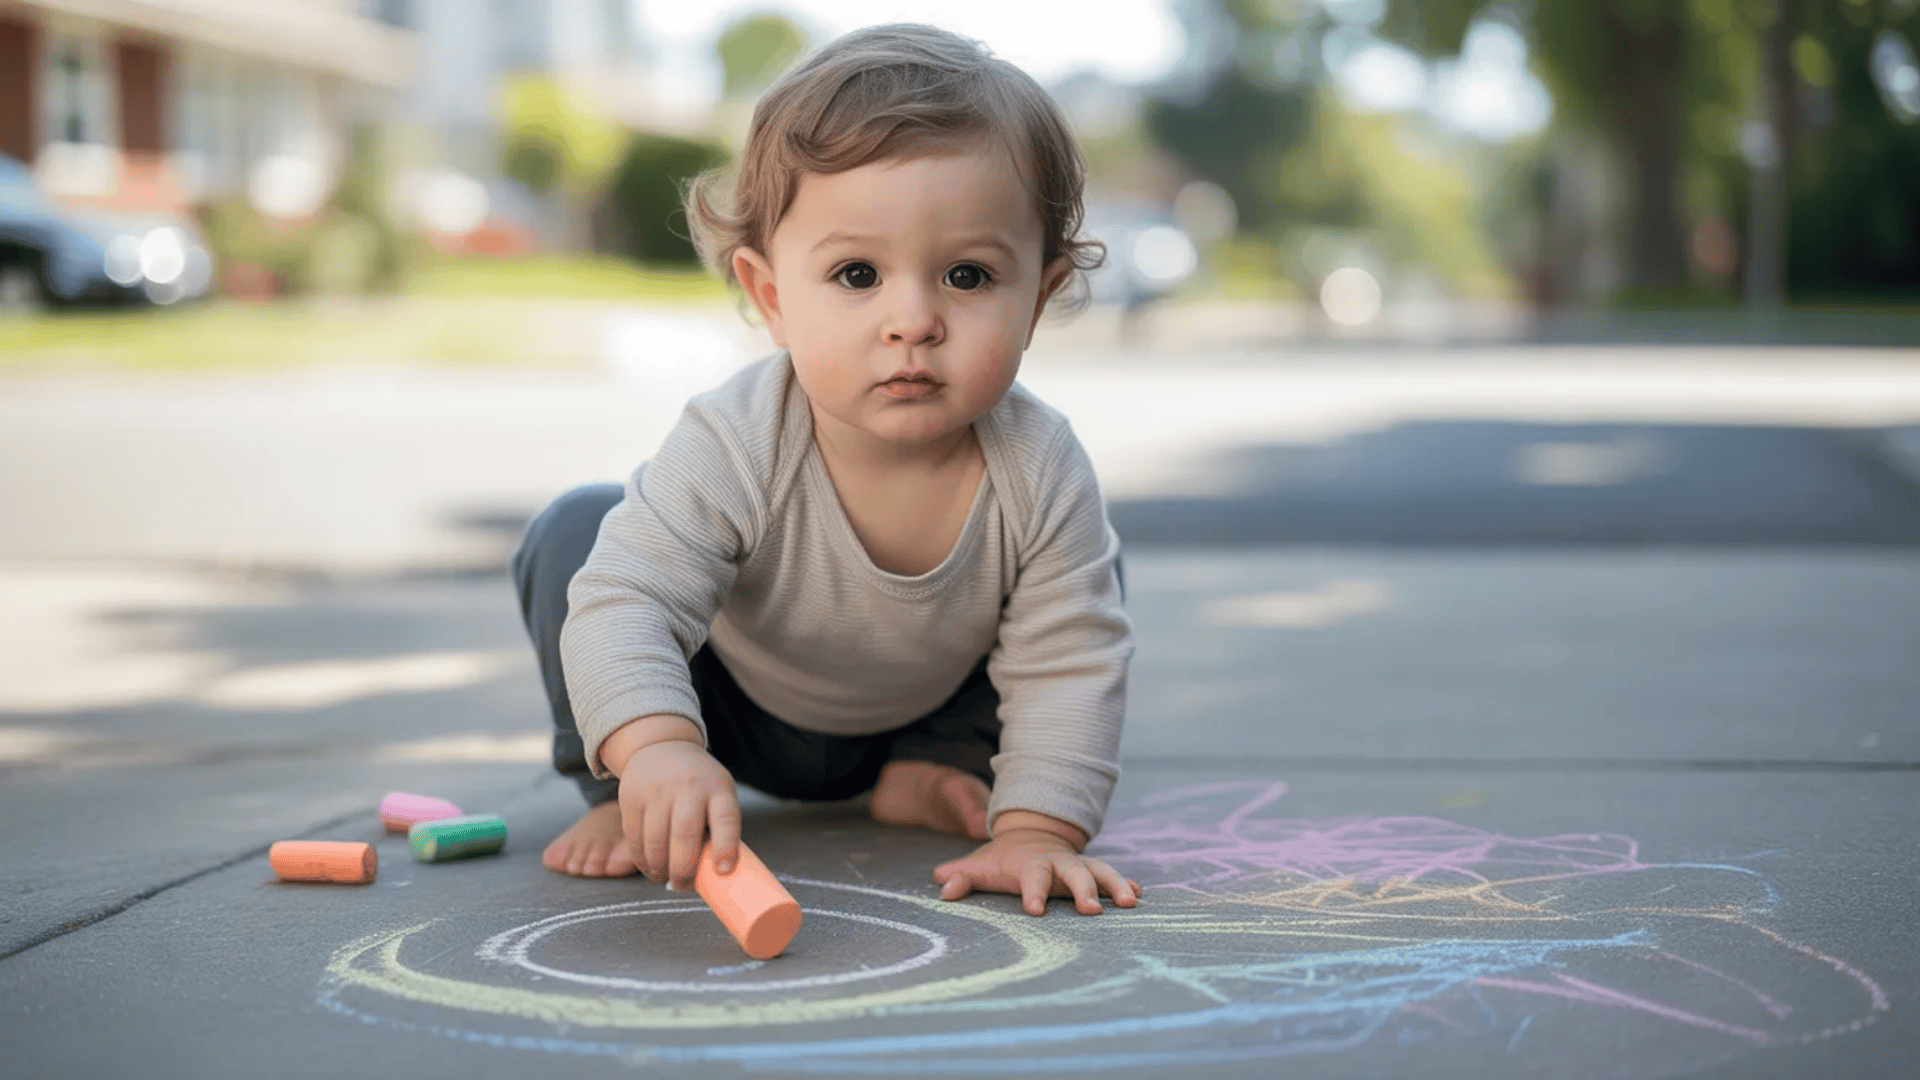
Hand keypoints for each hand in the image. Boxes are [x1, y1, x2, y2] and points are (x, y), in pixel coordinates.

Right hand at [604, 717, 740, 890]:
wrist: (661, 747)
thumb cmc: (698, 782)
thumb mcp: (718, 792)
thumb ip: (719, 827)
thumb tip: (717, 875)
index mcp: (718, 787)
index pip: (726, 818)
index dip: (726, 847)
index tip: (723, 870)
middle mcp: (688, 786)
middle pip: (685, 835)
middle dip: (683, 870)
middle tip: (683, 884)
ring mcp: (657, 789)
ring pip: (655, 841)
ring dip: (660, 869)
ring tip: (665, 877)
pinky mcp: (632, 796)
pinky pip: (634, 838)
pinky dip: (642, 860)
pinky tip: (650, 866)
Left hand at [932, 826, 1140, 915]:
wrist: (1032, 834)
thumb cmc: (1004, 859)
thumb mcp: (980, 865)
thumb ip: (962, 876)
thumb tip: (942, 887)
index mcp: (1031, 864)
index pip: (1032, 878)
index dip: (1033, 893)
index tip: (1035, 911)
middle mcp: (1059, 864)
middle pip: (1074, 875)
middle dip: (1085, 890)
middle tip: (1093, 910)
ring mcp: (1079, 866)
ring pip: (1101, 872)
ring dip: (1115, 884)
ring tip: (1130, 901)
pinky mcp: (1093, 871)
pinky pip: (1112, 875)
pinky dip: (1126, 883)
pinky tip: (1139, 893)